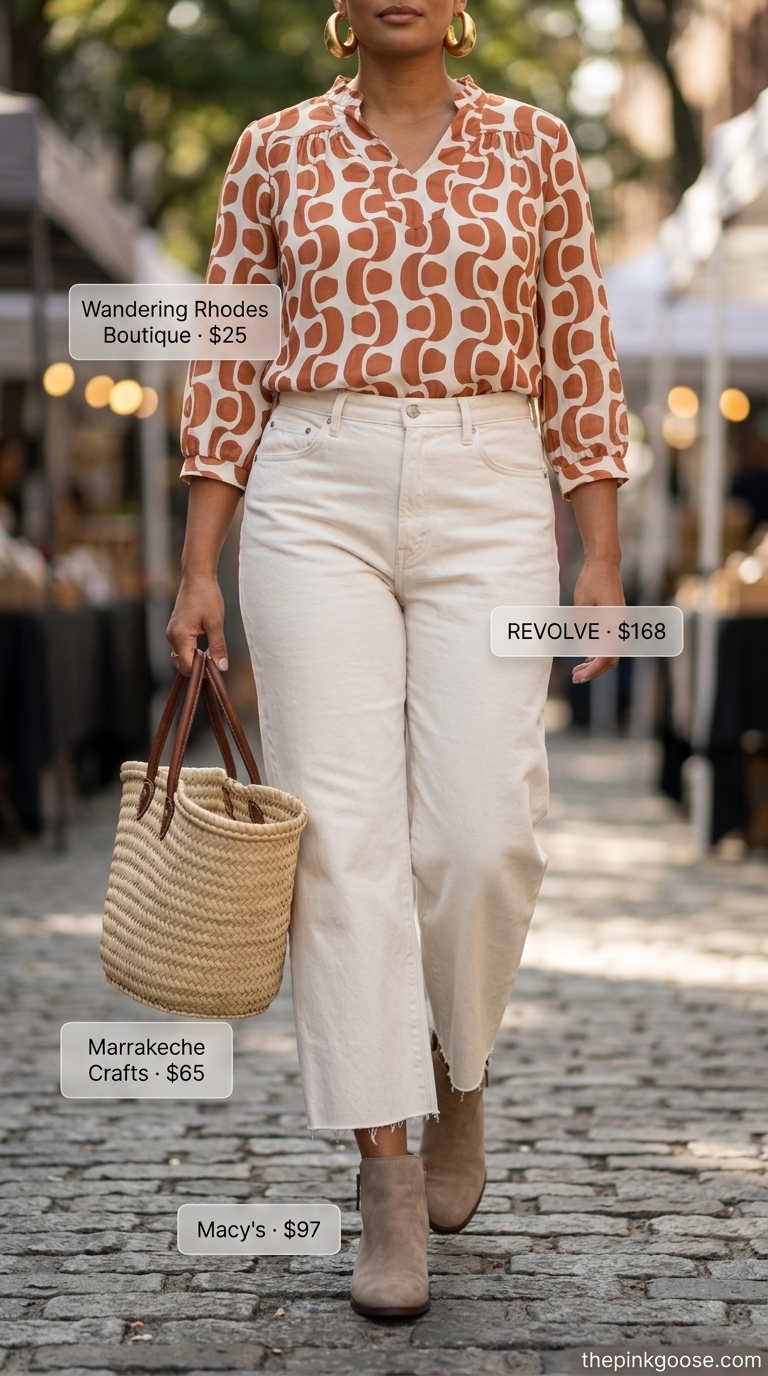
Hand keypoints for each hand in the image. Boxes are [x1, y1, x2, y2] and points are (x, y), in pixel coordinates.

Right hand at [166, 572, 227, 676]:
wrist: (197, 577)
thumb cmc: (207, 597)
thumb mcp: (216, 623)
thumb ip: (218, 647)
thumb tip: (221, 668)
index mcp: (180, 636)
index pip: (187, 666)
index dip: (202, 672)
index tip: (216, 670)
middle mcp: (172, 637)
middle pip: (182, 665)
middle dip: (198, 668)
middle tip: (216, 664)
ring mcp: (171, 633)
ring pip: (181, 658)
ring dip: (195, 661)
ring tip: (212, 656)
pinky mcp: (175, 629)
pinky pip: (181, 648)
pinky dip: (191, 653)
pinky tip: (204, 649)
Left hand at [571, 556, 624, 684]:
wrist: (603, 564)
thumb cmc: (591, 582)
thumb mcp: (582, 607)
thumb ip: (584, 629)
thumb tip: (586, 652)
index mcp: (614, 625)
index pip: (607, 657)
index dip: (593, 670)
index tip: (579, 675)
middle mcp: (620, 627)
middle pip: (610, 660)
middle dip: (593, 671)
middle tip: (575, 677)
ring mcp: (618, 625)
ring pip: (611, 653)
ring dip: (595, 664)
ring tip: (577, 671)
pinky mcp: (614, 622)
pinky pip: (609, 644)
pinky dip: (599, 654)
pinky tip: (586, 659)